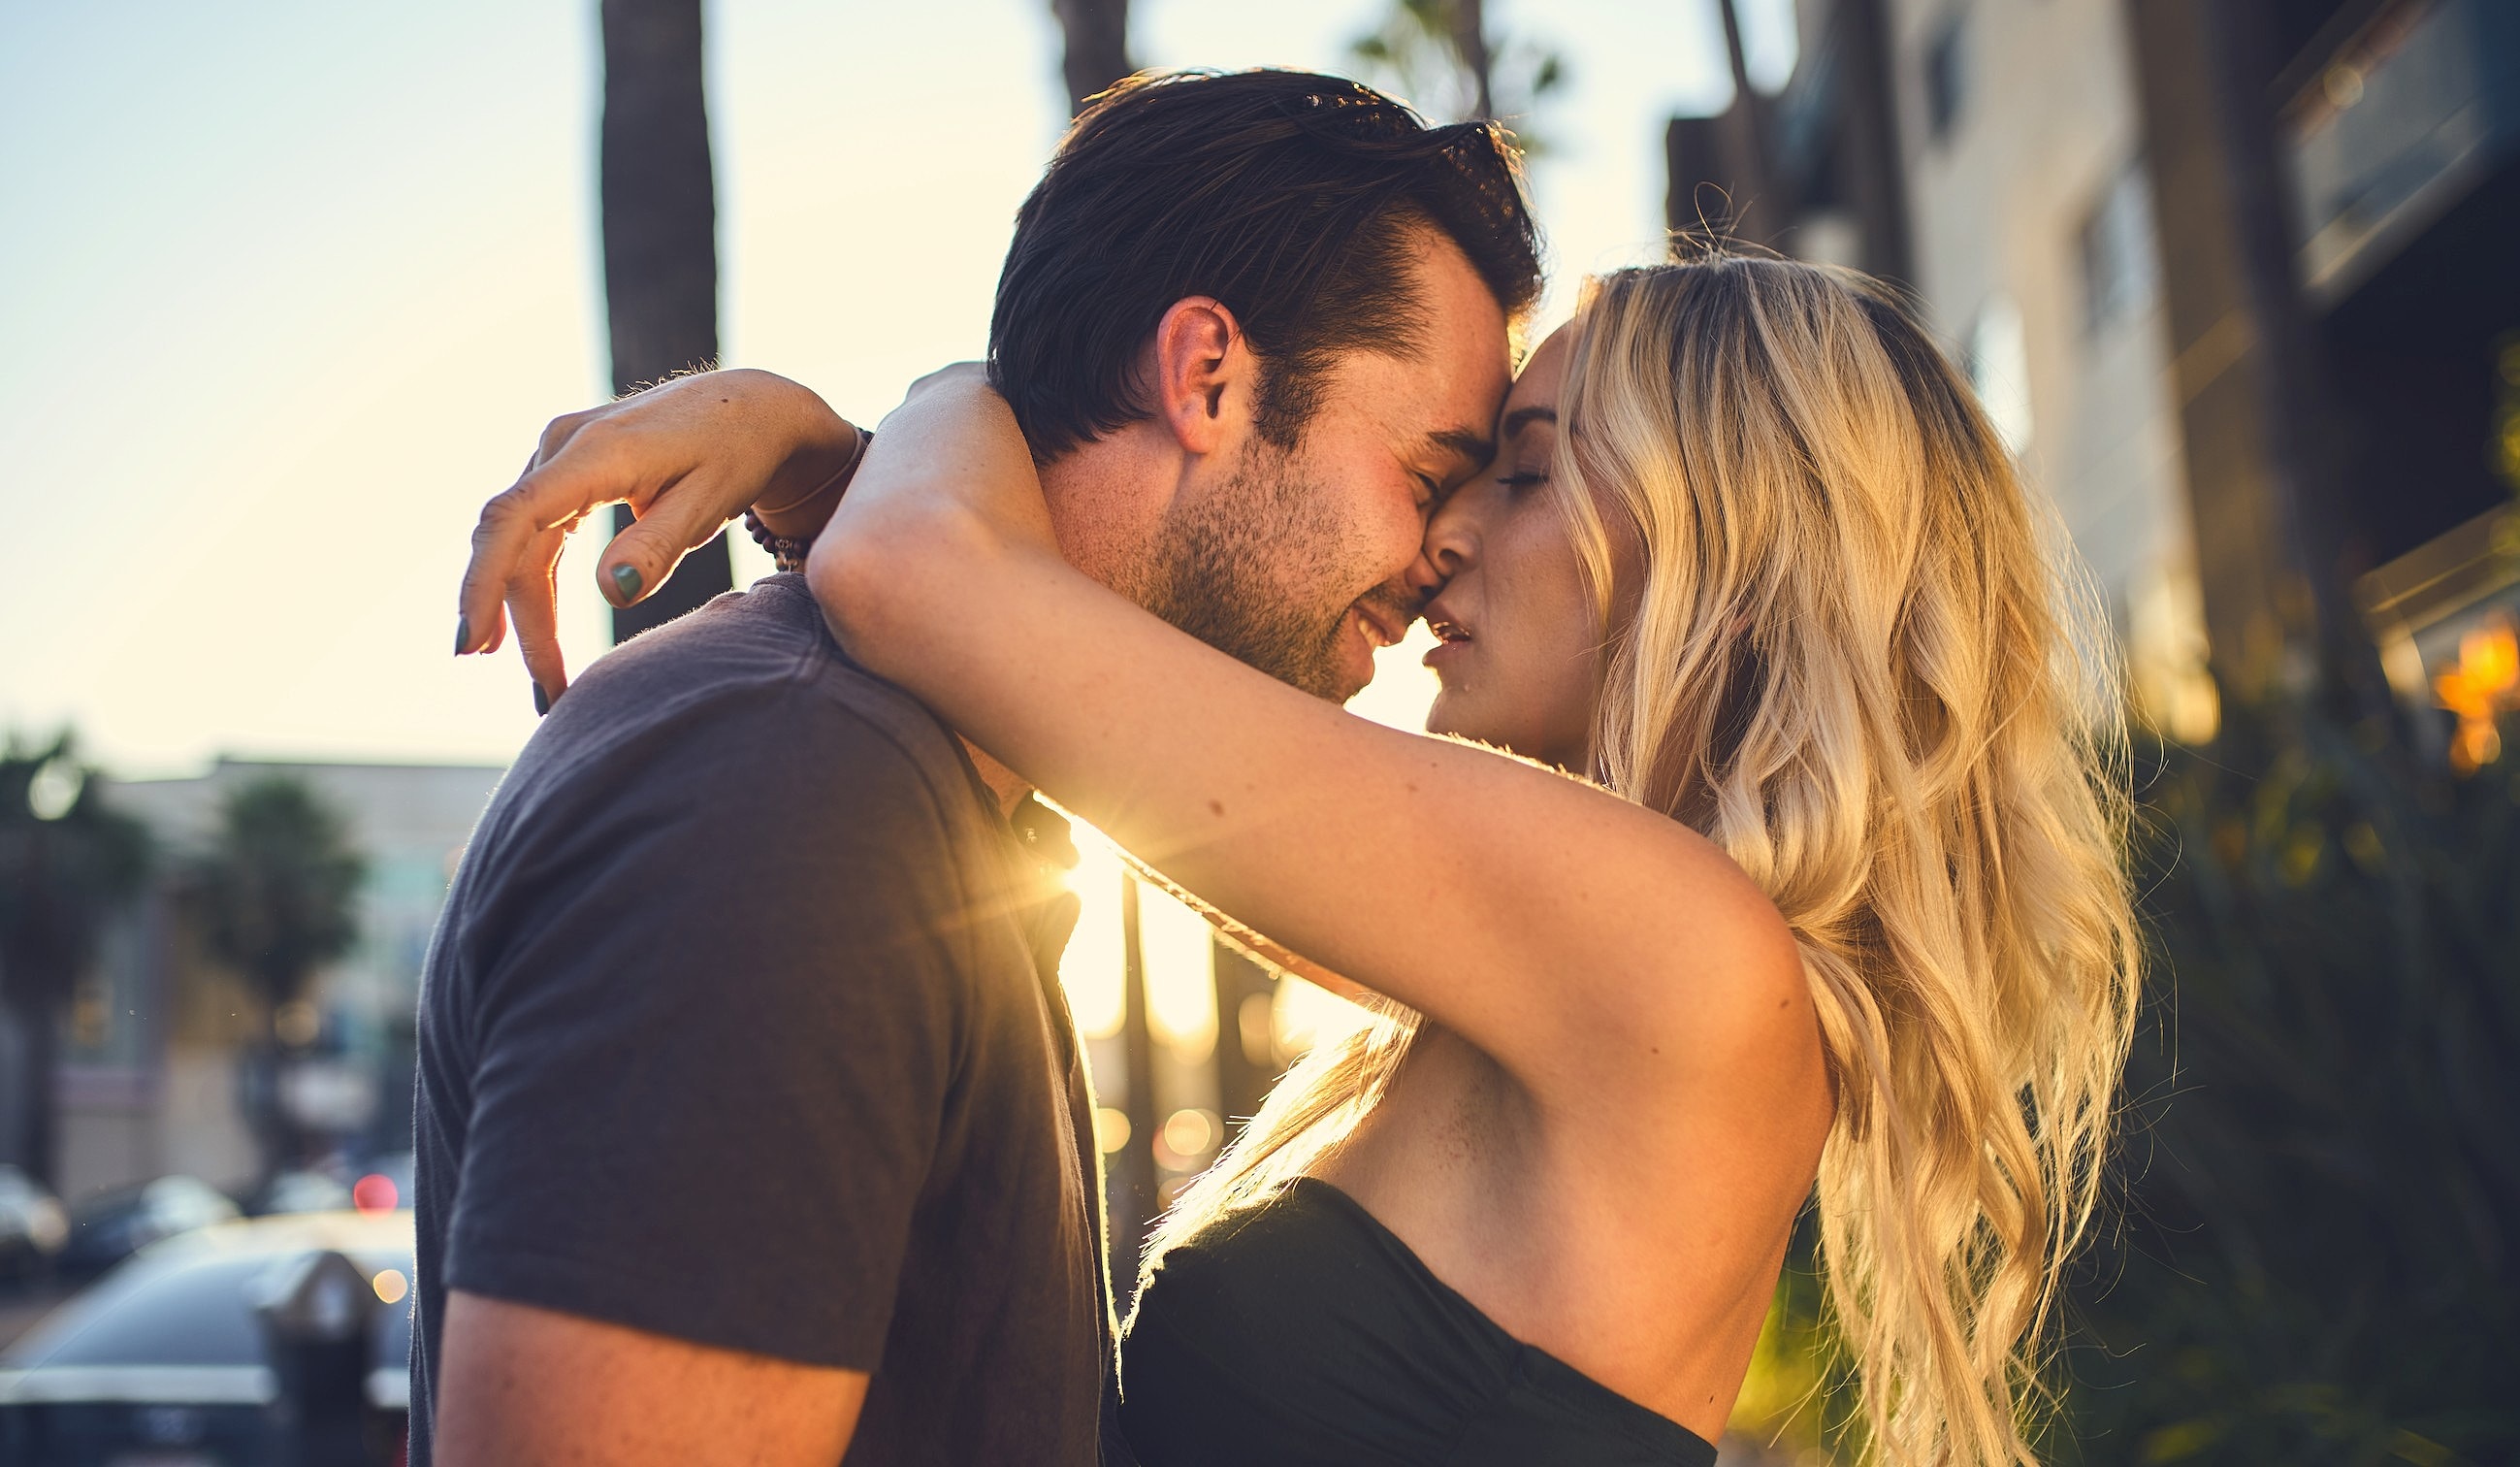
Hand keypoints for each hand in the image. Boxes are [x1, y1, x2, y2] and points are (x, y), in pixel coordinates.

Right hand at [455, 368, 861, 703]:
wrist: (750, 406)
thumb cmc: (736, 453)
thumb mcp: (709, 503)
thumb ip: (658, 546)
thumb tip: (610, 594)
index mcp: (597, 451)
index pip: (515, 518)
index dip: (484, 582)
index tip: (473, 642)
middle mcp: (563, 444)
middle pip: (515, 543)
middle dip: (520, 622)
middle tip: (548, 695)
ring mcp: (559, 451)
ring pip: (521, 541)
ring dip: (525, 611)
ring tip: (544, 681)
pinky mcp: (567, 466)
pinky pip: (536, 530)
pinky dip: (533, 581)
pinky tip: (532, 630)